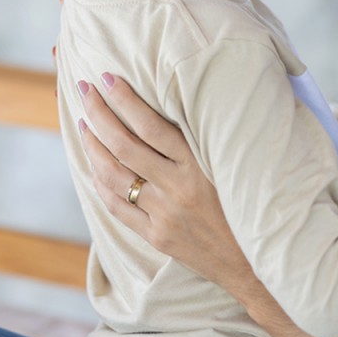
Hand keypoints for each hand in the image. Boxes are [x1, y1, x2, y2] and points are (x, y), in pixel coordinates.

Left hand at [77, 75, 248, 289]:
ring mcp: (164, 214)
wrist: (253, 257)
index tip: (108, 78)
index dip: (126, 100)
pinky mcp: (156, 236)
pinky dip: (101, 183)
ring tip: (84, 125)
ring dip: (93, 147)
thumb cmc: (247, 198)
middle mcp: (178, 187)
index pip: (152, 125)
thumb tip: (184, 96)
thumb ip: (207, 135)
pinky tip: (94, 166)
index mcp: (199, 164)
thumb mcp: (232, 161)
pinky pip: (117, 207)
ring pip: (114, 176)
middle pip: (125, 146)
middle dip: (100, 115)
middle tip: (86, 91)